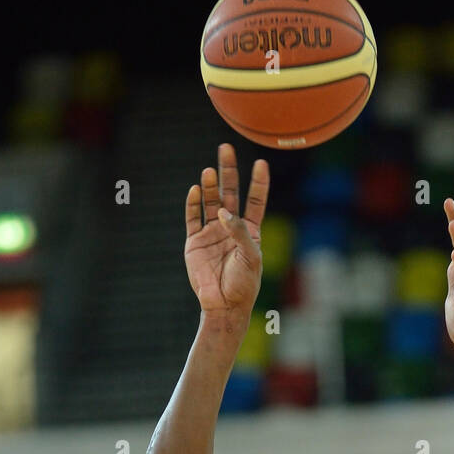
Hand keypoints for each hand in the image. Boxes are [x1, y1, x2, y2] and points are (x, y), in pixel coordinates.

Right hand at [185, 143, 269, 317]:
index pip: (255, 201)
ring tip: (208, 171)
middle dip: (228, 171)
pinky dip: (192, 204)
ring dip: (209, 186)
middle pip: (230, 192)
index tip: (261, 163)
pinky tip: (194, 190)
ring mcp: (212, 233)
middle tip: (225, 148)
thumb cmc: (243, 284)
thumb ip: (239, 232)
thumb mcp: (250, 257)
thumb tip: (223, 211)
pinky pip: (193, 218)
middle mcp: (230, 227)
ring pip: (210, 201)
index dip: (258, 182)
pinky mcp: (195, 242)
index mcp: (250, 231)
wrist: (223, 305)